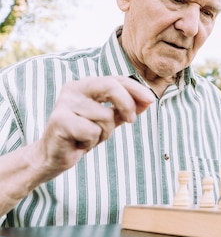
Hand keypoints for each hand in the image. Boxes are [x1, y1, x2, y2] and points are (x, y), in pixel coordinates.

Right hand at [33, 76, 154, 180]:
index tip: (151, 100)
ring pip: (105, 116)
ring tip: (89, 137)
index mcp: (86, 84)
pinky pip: (92, 131)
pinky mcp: (60, 120)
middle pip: (111, 86)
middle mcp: (74, 88)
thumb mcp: (109, 120)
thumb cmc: (82, 135)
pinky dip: (91, 142)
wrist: (54, 156)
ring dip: (104, 133)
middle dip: (127, 104)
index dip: (136, 89)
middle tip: (131, 121)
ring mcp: (65, 103)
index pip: (117, 79)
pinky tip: (78, 143)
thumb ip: (126, 110)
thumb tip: (148, 101)